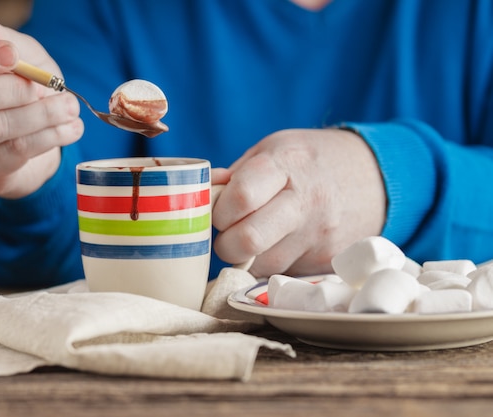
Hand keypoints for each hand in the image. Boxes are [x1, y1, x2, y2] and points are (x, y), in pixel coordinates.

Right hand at [0, 7, 83, 197]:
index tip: (12, 55)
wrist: (33, 139)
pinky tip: (70, 129)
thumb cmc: (21, 88)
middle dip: (15, 90)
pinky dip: (49, 138)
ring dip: (41, 116)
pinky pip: (15, 152)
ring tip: (70, 108)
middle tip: (51, 87)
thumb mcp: (20, 56)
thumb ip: (0, 38)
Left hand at [212, 128, 385, 277]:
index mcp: (286, 165)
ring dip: (247, 259)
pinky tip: (280, 245)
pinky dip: (271, 265)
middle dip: (225, 243)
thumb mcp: (273, 149)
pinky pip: (283, 274)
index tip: (220, 210)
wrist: (375, 176)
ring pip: (261, 266)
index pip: (241, 197)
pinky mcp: (327, 262)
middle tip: (228, 233)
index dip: (220, 210)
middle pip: (248, 241)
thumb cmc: (311, 160)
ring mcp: (320, 237)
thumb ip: (235, 175)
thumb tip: (199, 197)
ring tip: (254, 236)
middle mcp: (306, 203)